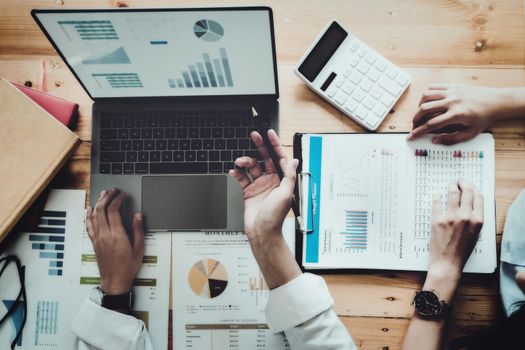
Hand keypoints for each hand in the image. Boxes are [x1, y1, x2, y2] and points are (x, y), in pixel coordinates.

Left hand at [86, 189, 144, 294]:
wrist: (115, 281)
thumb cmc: (128, 267)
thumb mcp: (139, 249)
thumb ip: (138, 230)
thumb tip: (138, 216)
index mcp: (117, 235)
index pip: (114, 211)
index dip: (117, 200)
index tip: (122, 195)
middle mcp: (105, 235)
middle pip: (101, 210)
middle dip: (106, 197)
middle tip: (112, 191)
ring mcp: (98, 239)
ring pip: (94, 216)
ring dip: (98, 203)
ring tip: (103, 195)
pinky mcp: (94, 243)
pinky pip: (89, 226)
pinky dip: (88, 216)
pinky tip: (90, 210)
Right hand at [229, 130, 297, 245]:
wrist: (261, 232)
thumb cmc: (275, 217)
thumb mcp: (286, 194)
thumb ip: (288, 176)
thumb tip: (294, 161)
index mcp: (282, 180)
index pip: (279, 158)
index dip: (275, 145)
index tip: (269, 134)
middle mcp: (271, 181)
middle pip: (265, 158)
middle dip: (260, 146)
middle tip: (254, 135)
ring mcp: (260, 185)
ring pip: (252, 167)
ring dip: (245, 162)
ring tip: (239, 162)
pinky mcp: (249, 191)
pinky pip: (242, 178)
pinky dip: (237, 173)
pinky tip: (233, 171)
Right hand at [407, 84, 505, 144]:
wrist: (496, 102)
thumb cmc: (483, 119)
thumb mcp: (470, 133)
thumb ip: (451, 139)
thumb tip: (434, 140)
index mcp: (457, 115)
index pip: (431, 124)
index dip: (419, 132)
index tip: (410, 136)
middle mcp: (452, 102)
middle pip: (424, 109)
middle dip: (416, 119)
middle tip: (415, 125)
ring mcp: (452, 92)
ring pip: (426, 96)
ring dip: (420, 106)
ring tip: (421, 114)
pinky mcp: (452, 86)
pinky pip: (433, 87)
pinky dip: (427, 95)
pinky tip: (428, 102)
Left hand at [428, 179, 483, 278]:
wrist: (447, 263)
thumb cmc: (462, 250)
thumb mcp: (475, 233)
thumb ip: (475, 218)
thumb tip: (470, 202)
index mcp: (478, 220)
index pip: (478, 197)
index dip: (474, 188)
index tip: (469, 185)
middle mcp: (465, 216)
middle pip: (467, 191)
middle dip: (463, 182)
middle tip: (459, 180)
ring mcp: (450, 217)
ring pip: (452, 193)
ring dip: (451, 186)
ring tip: (450, 186)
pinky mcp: (437, 219)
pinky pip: (437, 201)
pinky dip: (437, 196)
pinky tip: (438, 195)